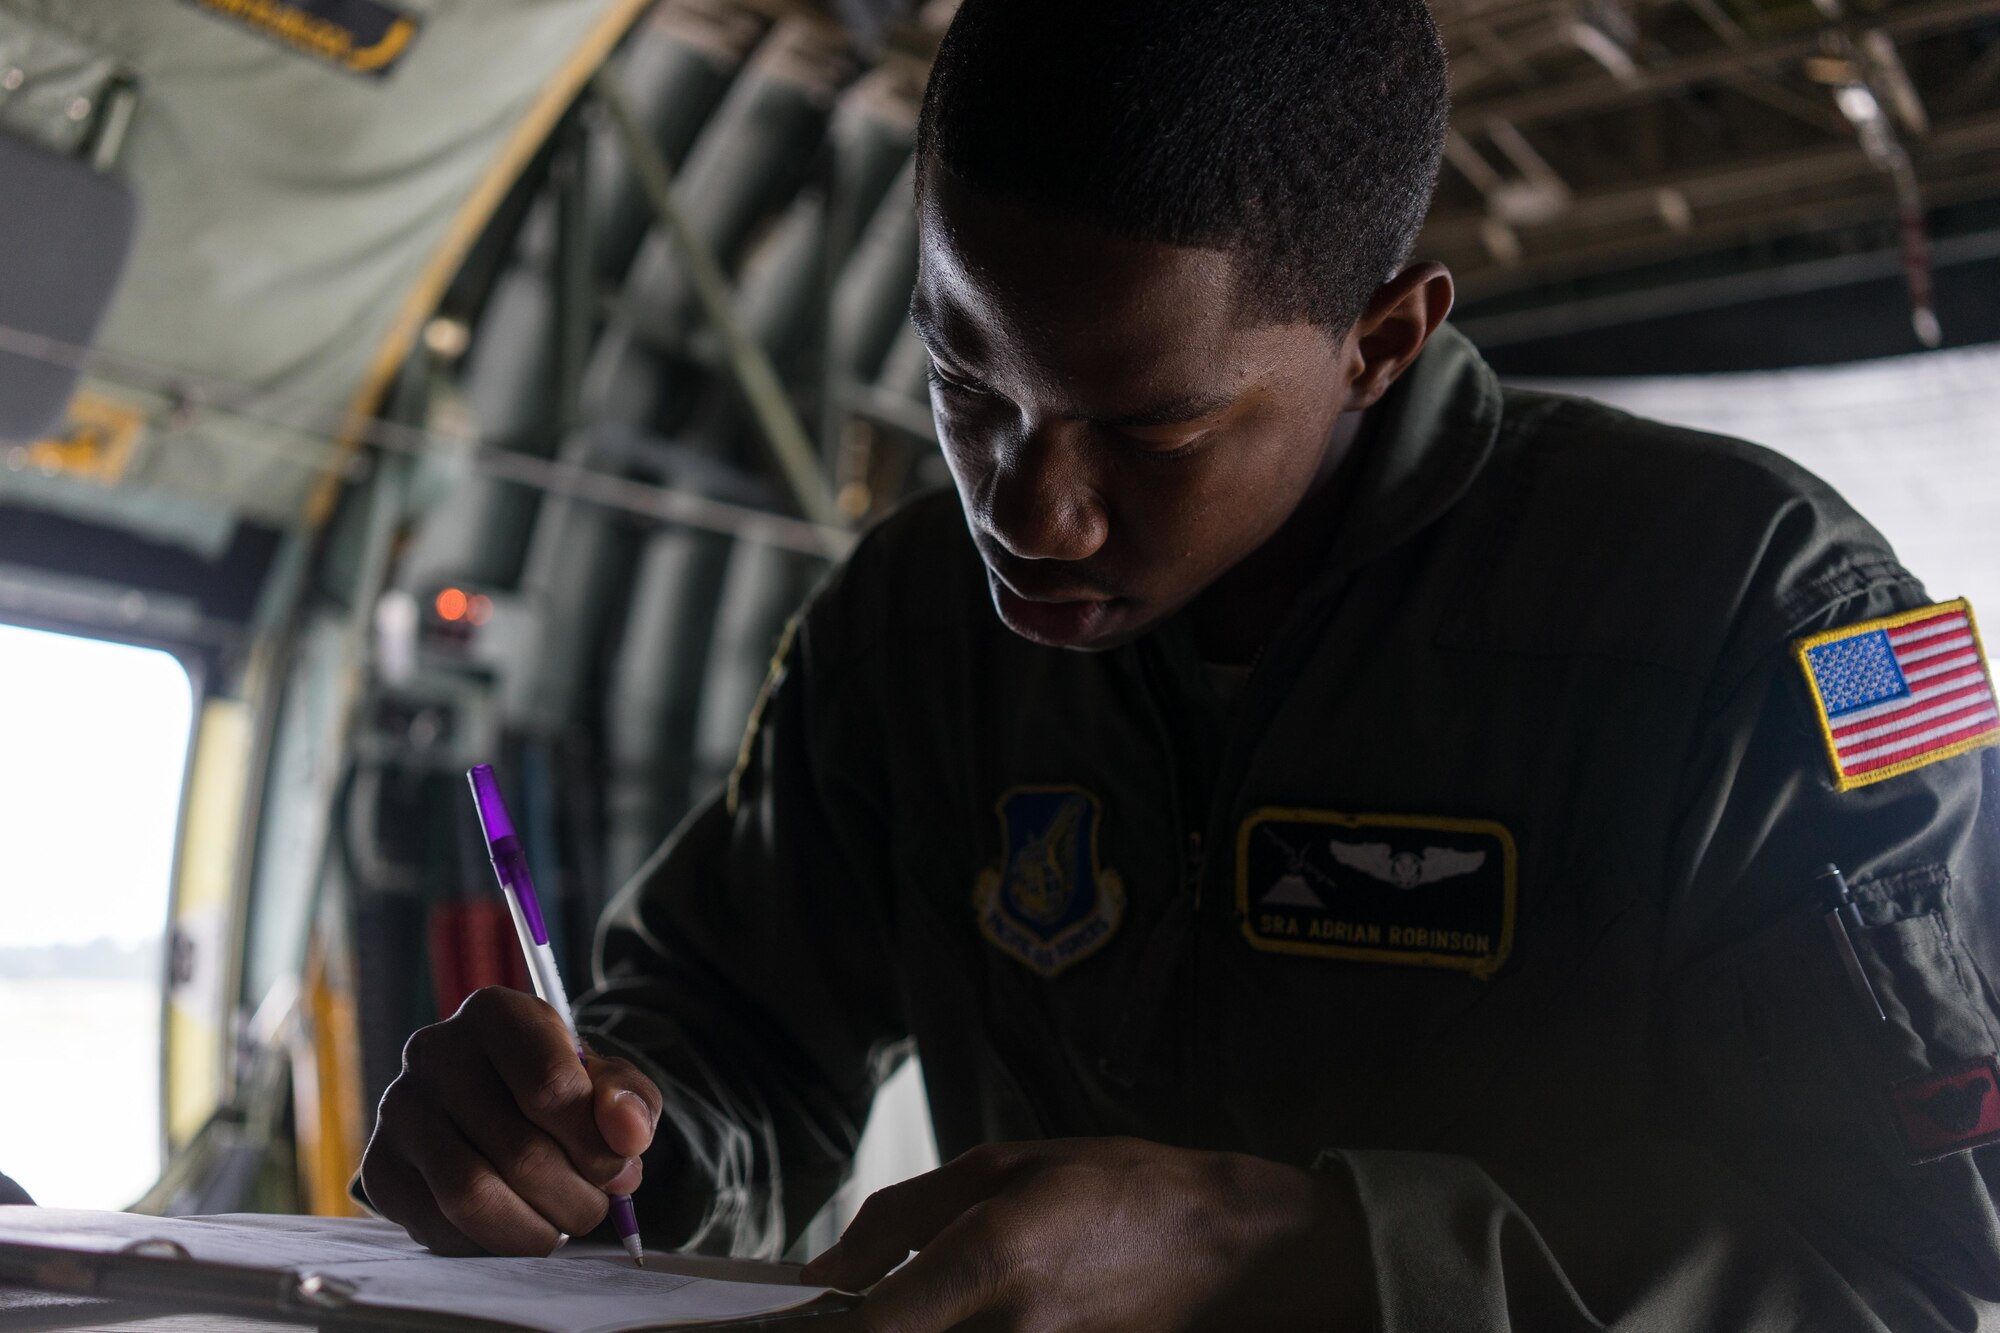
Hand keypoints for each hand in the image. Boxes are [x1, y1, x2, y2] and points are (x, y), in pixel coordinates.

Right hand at [360, 986, 662, 1255]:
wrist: (497, 1102)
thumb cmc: (558, 1089)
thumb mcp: (607, 1082)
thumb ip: (630, 1100)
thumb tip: (628, 1134)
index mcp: (496, 1014)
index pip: (550, 1088)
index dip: (595, 1145)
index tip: (620, 1168)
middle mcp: (435, 1052)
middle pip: (517, 1151)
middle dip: (573, 1197)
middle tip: (595, 1208)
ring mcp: (399, 1110)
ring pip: (471, 1195)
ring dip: (533, 1229)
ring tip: (561, 1225)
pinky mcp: (380, 1167)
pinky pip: (437, 1228)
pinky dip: (489, 1244)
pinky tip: (515, 1227)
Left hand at [799, 1137, 1369, 1331]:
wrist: (1233, 1254)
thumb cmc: (1121, 1190)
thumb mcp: (1007, 1164)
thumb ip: (903, 1219)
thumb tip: (825, 1274)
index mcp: (992, 1260)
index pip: (871, 1331)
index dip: (820, 1330)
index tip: (779, 1321)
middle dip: (866, 1325)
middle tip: (821, 1309)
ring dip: (913, 1322)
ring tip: (917, 1297)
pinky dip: (952, 1330)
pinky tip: (957, 1309)